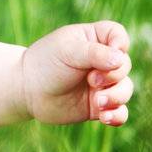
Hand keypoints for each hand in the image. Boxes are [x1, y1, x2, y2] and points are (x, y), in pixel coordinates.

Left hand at [18, 20, 132, 125]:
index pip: (117, 35)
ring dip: (117, 96)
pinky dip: (117, 115)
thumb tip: (121, 59)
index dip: (120, 42)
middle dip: (114, 74)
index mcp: (92, 40)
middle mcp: (101, 62)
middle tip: (91, 80)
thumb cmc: (44, 64)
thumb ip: (95, 53)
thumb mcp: (67, 51)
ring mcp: (102, 84)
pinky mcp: (98, 105)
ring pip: (126, 89)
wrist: (25, 90)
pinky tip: (105, 117)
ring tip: (98, 102)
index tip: (113, 50)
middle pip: (125, 65)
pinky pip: (120, 112)